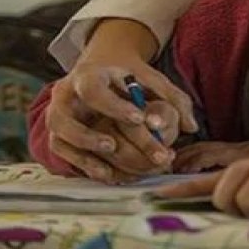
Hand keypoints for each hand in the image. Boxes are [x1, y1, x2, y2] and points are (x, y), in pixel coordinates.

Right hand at [44, 19, 195, 182]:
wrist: (105, 74)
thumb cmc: (131, 78)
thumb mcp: (152, 80)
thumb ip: (174, 99)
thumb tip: (191, 127)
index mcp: (89, 75)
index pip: (92, 89)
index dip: (113, 106)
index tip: (139, 119)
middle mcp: (65, 94)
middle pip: (62, 116)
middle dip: (87, 135)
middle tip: (114, 147)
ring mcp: (57, 116)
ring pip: (58, 137)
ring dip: (82, 152)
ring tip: (110, 166)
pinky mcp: (58, 134)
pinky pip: (62, 152)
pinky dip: (82, 164)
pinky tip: (107, 174)